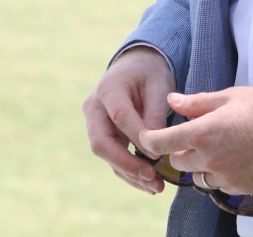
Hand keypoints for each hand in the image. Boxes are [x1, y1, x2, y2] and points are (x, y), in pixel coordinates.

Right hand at [83, 46, 174, 194]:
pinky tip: (148, 183)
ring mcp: (94, 123)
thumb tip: (154, 146)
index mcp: (108, 88)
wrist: (135, 67)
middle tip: (152, 177)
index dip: (137, 137)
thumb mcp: (158, 83)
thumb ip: (155, 111)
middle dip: (126, 164)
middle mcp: (94, 107)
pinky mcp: (101, 136)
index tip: (158, 154)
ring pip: (106, 155)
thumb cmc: (149, 73)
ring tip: (156, 186)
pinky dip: (129, 171)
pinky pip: (112, 157)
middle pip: (101, 142)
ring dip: (129, 173)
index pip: (119, 116)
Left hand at [138, 85, 252, 194]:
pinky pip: (217, 184)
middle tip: (196, 133)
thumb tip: (172, 101)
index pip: (162, 142)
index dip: (150, 139)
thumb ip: (196, 102)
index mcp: (203, 132)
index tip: (146, 137)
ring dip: (199, 163)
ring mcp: (224, 176)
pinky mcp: (239, 188)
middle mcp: (209, 159)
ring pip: (196, 176)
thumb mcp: (229, 96)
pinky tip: (234, 157)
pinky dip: (218, 173)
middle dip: (181, 148)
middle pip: (178, 161)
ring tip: (217, 146)